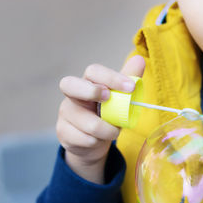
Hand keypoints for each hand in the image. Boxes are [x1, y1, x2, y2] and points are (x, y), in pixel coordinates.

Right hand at [56, 55, 144, 183]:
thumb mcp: (119, 98)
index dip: (110, 77)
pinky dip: (98, 142)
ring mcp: (65, 113)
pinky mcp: (63, 132)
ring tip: (113, 131)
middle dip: (91, 91)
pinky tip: (98, 140)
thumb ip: (129, 79)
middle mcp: (72, 95)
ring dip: (107, 130)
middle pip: (69, 84)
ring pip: (87, 122)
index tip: (130, 87)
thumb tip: (140, 59)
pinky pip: (85, 140)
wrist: (93, 142)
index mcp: (87, 82)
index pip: (93, 71)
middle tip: (109, 99)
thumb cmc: (107, 114)